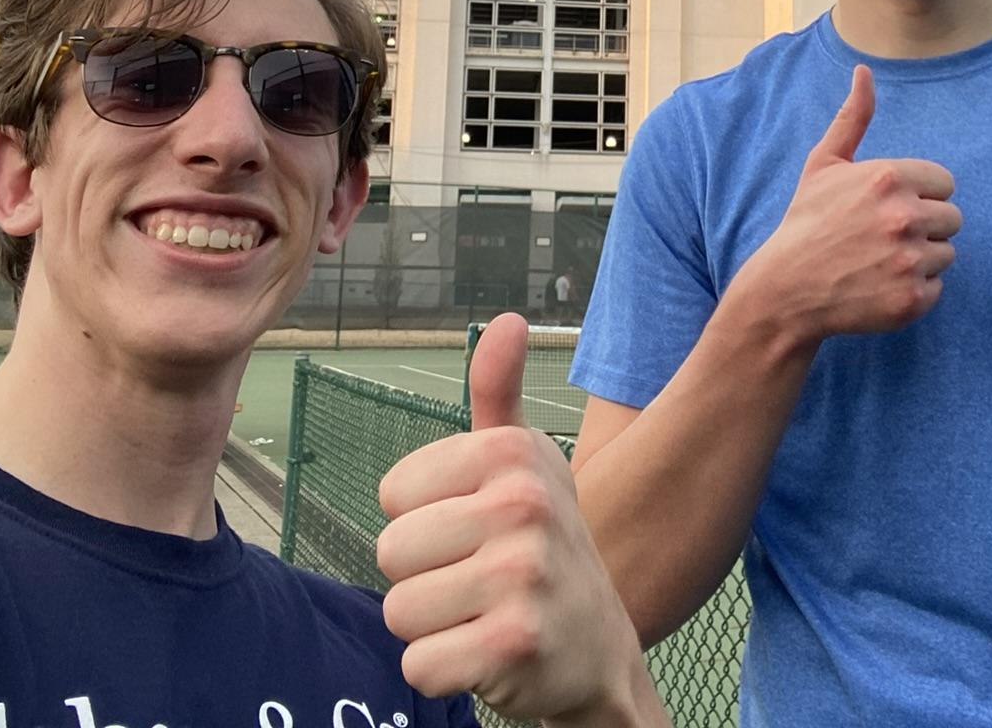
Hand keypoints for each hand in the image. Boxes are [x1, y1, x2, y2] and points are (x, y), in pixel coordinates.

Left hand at [378, 314, 662, 724]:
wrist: (600, 649)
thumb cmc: (542, 547)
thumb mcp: (523, 465)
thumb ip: (497, 394)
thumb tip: (506, 319)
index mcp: (515, 454)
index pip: (393, 493)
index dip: (423, 520)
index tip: (474, 531)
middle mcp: (523, 504)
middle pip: (391, 552)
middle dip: (423, 578)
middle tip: (479, 581)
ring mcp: (522, 576)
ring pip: (399, 610)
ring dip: (432, 626)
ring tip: (482, 615)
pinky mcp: (514, 645)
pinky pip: (419, 664)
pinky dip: (443, 672)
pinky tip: (486, 657)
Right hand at [734, 64, 960, 345]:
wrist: (787, 288)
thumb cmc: (808, 221)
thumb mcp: (824, 163)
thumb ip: (853, 117)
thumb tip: (864, 71)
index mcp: (889, 177)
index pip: (944, 183)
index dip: (919, 195)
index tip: (888, 208)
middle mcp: (905, 216)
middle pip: (952, 218)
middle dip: (923, 227)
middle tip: (883, 237)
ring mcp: (910, 260)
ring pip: (946, 254)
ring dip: (920, 258)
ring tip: (880, 261)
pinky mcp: (912, 299)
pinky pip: (937, 287)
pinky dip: (913, 290)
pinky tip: (881, 285)